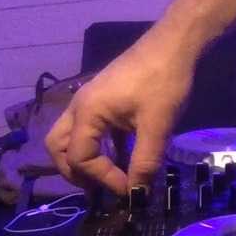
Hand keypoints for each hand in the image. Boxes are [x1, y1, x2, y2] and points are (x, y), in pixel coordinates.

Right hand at [45, 24, 195, 194]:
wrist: (175, 44)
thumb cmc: (164, 83)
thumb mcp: (156, 126)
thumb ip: (144, 161)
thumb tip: (138, 192)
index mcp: (87, 112)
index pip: (80, 158)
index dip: (103, 179)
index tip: (130, 190)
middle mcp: (80, 105)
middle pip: (59, 146)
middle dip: (75, 171)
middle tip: (99, 188)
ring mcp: (92, 98)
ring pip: (73, 135)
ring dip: (86, 158)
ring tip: (109, 177)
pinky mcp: (107, 96)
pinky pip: (94, 126)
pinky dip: (102, 144)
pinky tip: (124, 154)